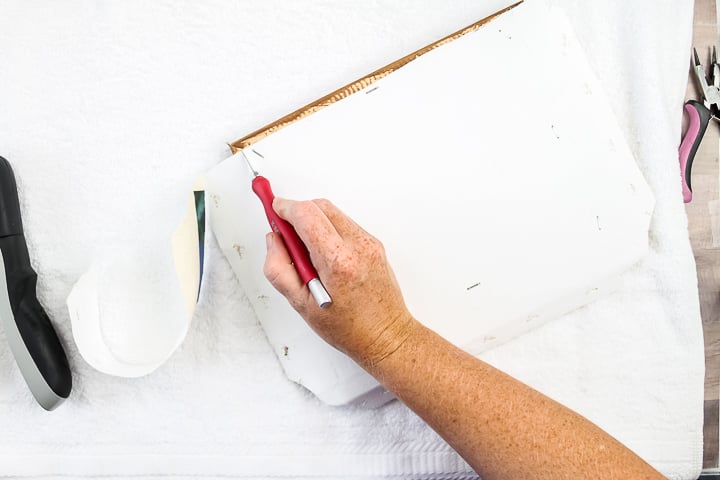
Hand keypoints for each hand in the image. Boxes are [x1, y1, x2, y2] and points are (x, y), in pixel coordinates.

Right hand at [263, 197, 415, 365]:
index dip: (285, 208)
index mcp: (338, 261)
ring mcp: (370, 243)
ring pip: (333, 214)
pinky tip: (324, 256)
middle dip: (298, 213)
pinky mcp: (375, 244)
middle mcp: (358, 246)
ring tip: (307, 253)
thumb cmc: (349, 327)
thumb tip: (273, 241)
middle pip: (321, 207)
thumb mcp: (302, 304)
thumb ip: (279, 269)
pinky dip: (329, 231)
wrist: (386, 335)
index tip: (274, 209)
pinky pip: (345, 225)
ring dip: (314, 222)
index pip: (307, 215)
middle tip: (285, 233)